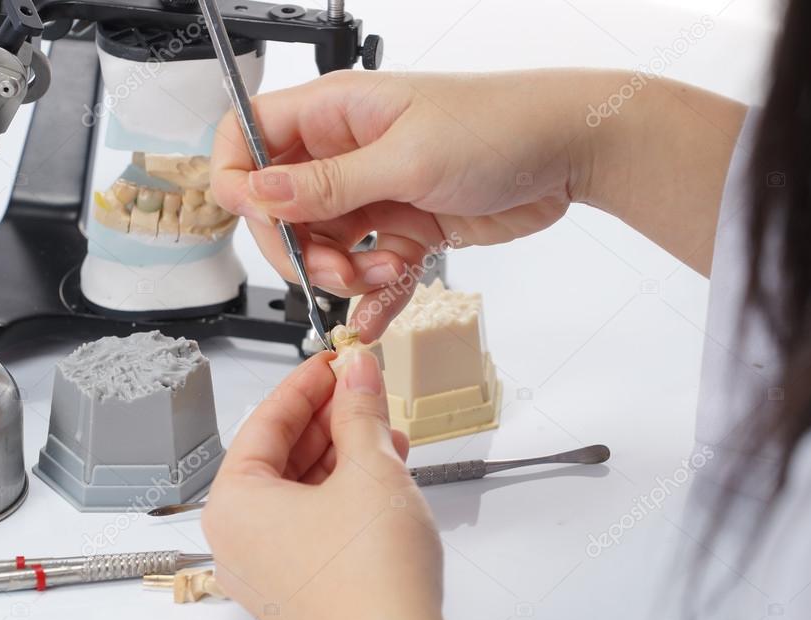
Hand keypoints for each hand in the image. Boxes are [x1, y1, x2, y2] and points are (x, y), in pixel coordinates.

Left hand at [202, 350, 447, 619]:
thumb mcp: (370, 469)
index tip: (335, 361)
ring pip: (301, 491)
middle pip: (281, 456)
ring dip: (344, 453)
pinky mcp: (300, 590)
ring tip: (384, 427)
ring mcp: (267, 571)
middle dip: (329, 418)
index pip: (265, 422)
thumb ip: (360, 411)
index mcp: (233, 506)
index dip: (306, 384)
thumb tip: (357, 371)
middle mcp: (239, 542)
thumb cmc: (372, 580)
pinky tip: (382, 471)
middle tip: (363, 388)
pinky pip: (313, 524)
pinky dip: (345, 493)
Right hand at [210, 70, 581, 339]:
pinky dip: (372, 296)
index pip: (249, 136)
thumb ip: (329, 184)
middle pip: (281, 207)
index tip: (258, 219)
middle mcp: (346, 150)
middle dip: (299, 248)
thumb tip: (259, 192)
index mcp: (335, 112)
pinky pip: (369, 269)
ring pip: (323, 245)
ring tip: (383, 276)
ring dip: (343, 275)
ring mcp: (375, 190)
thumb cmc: (500, 126)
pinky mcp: (406, 225)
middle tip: (334, 268)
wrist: (572, 151)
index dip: (238, 178)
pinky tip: (378, 315)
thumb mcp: (406, 159)